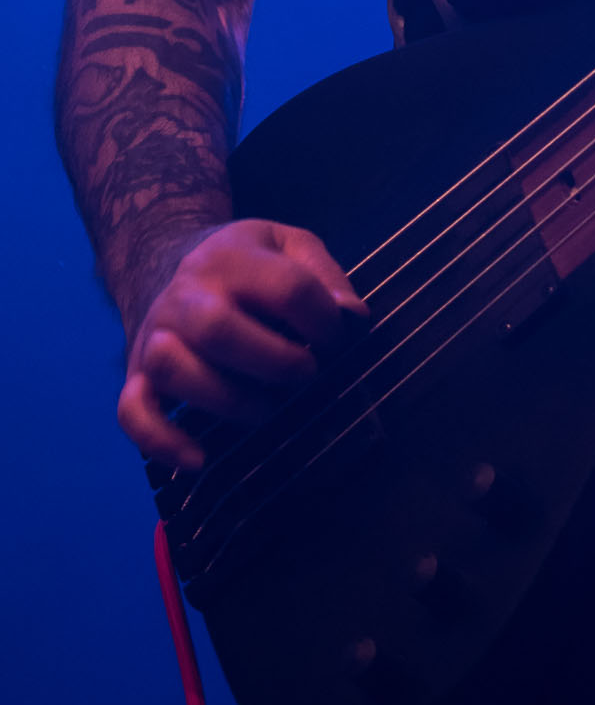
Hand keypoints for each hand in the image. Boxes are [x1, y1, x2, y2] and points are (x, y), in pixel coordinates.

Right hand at [119, 219, 367, 470]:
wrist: (167, 263)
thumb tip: (352, 318)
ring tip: (266, 411)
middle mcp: (186, 295)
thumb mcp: (290, 245)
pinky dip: (161, 441)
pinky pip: (132, 412)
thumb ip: (324, 275)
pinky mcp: (135, 375)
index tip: (338, 342)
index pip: (286, 288)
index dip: (324, 322)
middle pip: (217, 328)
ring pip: (171, 369)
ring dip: (227, 400)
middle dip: (275, 362)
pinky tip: (201, 459)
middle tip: (307, 376)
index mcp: (232, 257)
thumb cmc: (247, 264)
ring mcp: (154, 335)